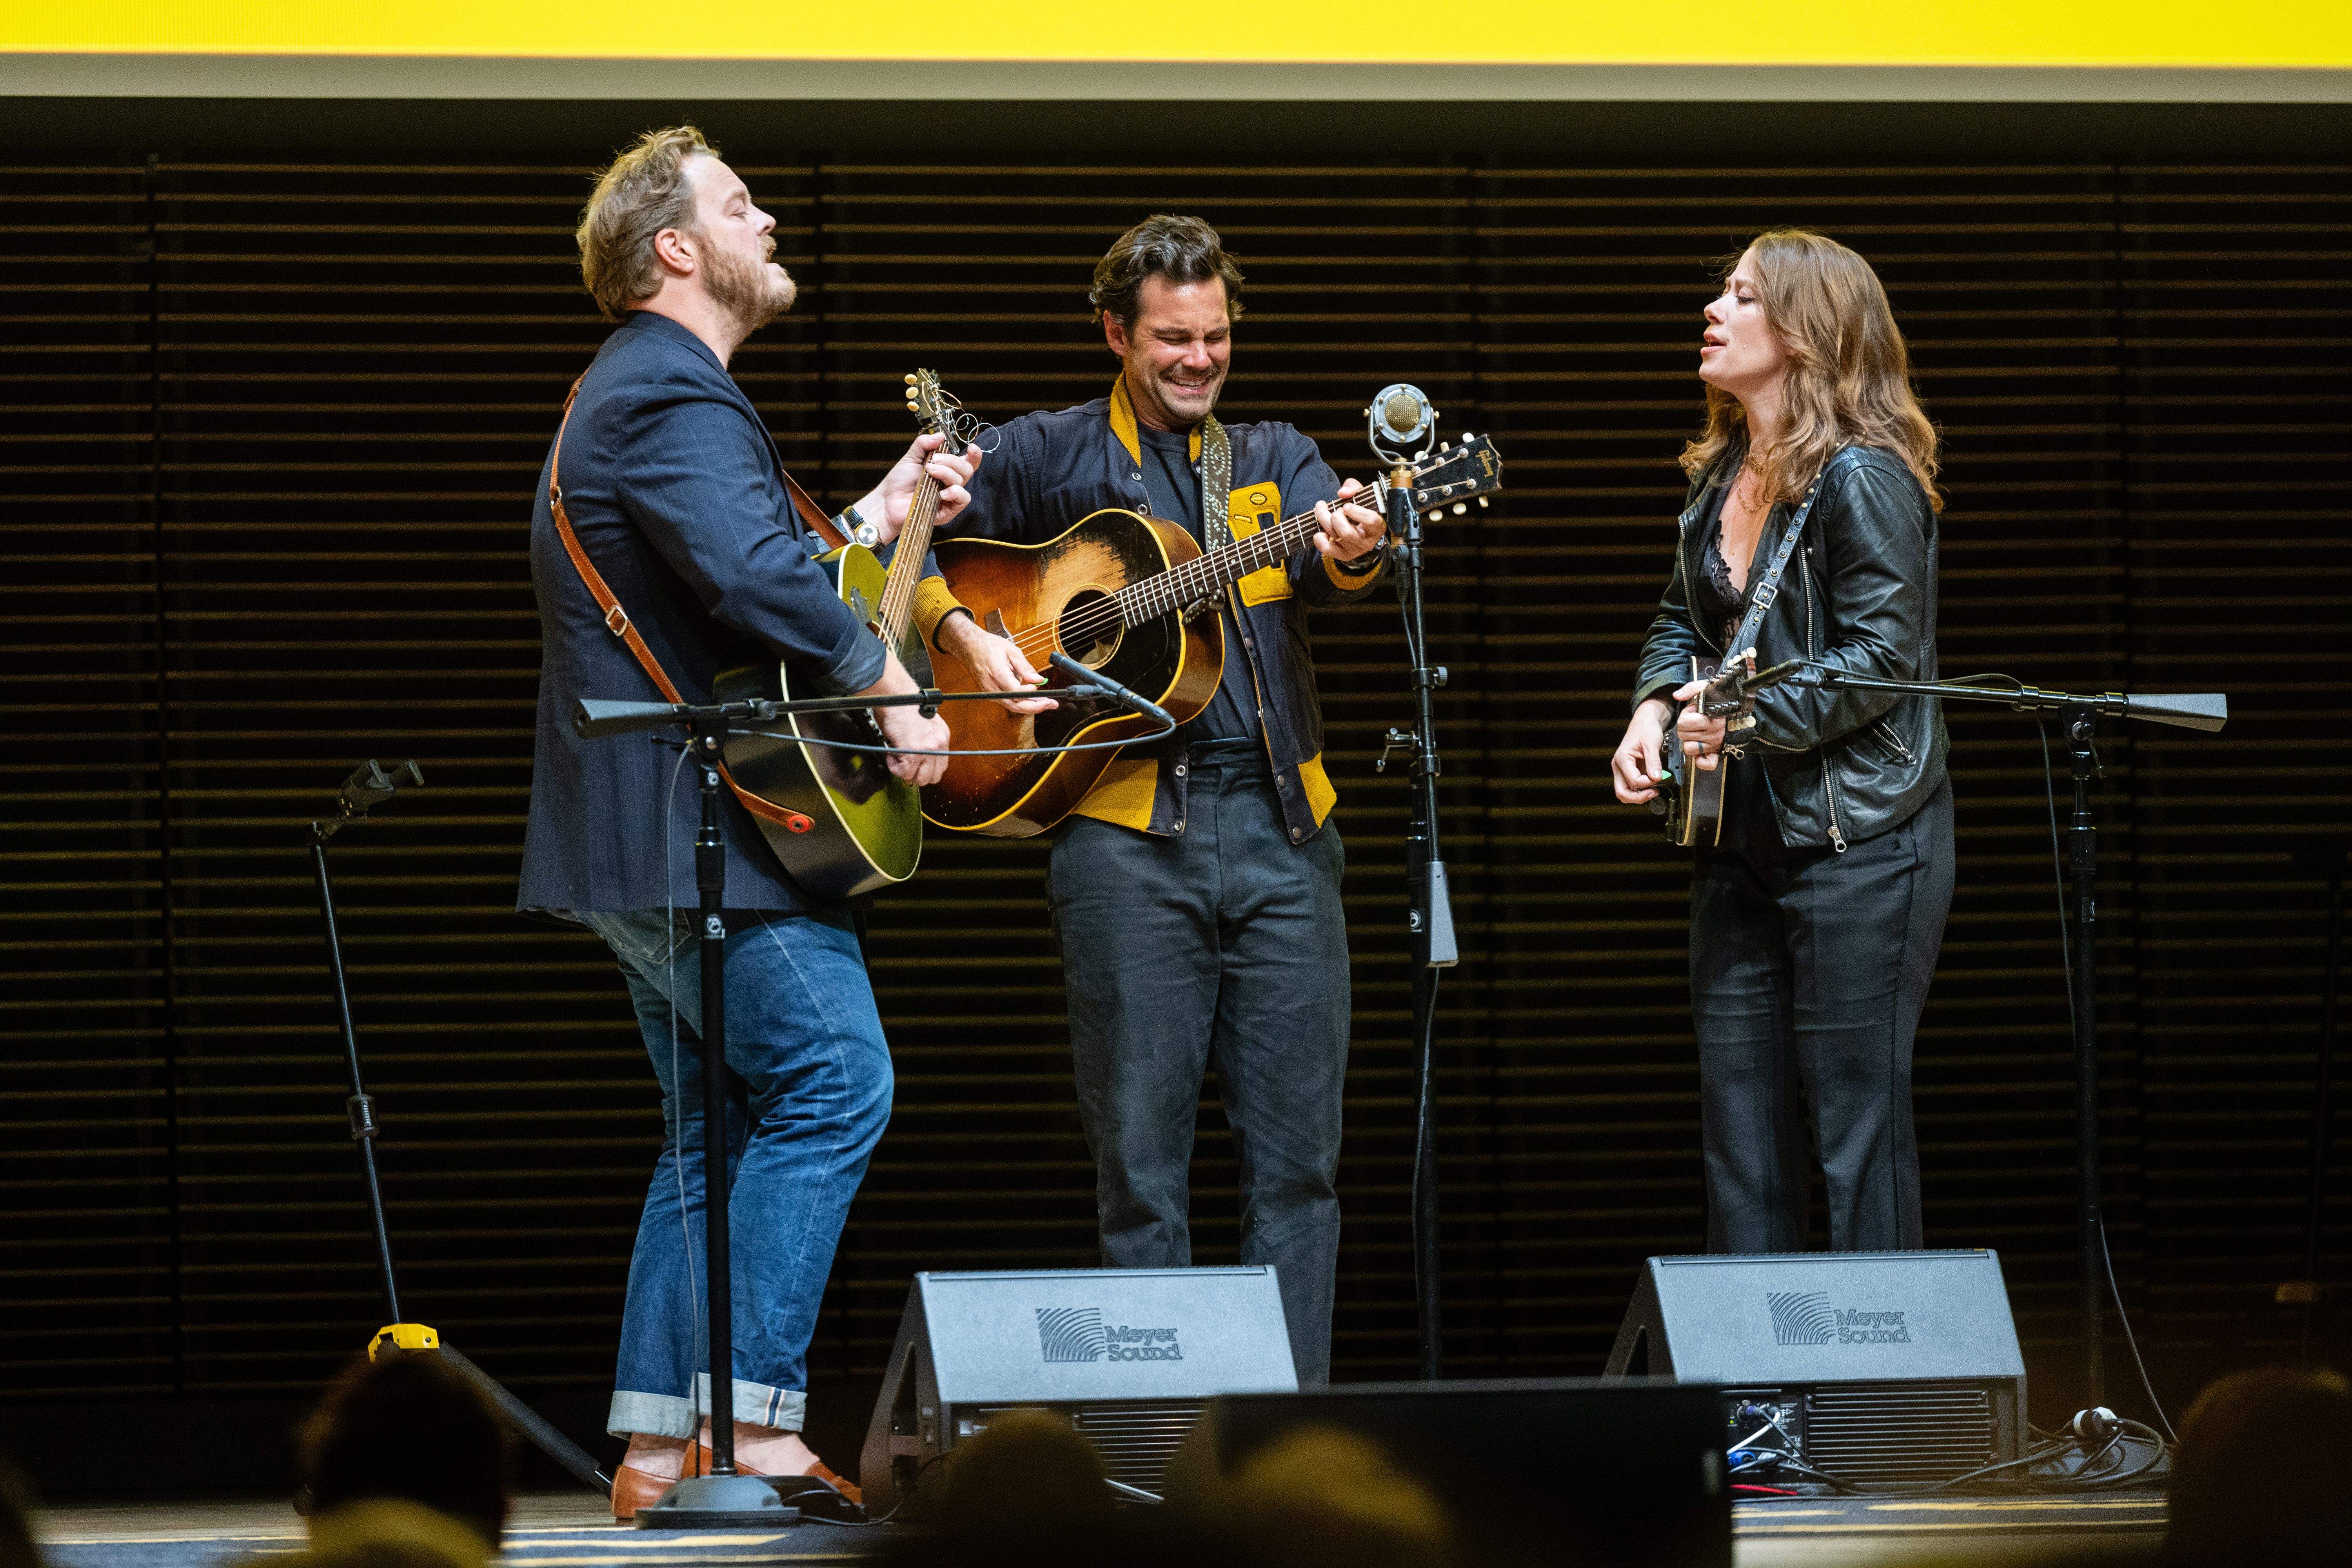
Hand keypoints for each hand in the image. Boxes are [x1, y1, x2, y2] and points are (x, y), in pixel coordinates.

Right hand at [857, 655, 950, 786]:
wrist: (896, 697)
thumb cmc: (904, 706)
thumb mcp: (924, 725)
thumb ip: (926, 742)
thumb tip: (918, 760)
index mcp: (942, 737)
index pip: (941, 766)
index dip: (926, 770)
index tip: (916, 767)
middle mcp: (939, 744)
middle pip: (933, 777)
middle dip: (917, 775)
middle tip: (905, 765)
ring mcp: (927, 749)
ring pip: (920, 778)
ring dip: (906, 772)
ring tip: (897, 758)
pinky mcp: (913, 753)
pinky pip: (904, 772)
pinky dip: (895, 767)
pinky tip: (891, 754)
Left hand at [859, 433, 981, 541]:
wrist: (887, 501)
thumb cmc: (899, 482)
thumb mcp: (910, 457)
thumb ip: (924, 444)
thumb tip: (940, 435)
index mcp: (945, 470)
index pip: (967, 462)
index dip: (974, 455)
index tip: (972, 447)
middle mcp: (950, 483)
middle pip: (966, 469)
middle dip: (952, 461)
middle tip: (933, 461)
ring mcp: (950, 497)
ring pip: (963, 481)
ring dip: (948, 473)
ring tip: (930, 472)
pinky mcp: (948, 511)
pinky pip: (963, 499)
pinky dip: (955, 492)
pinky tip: (941, 492)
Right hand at [936, 613, 1056, 713]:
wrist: (969, 646)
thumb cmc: (989, 646)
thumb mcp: (1012, 651)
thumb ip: (1025, 667)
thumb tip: (1039, 680)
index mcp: (998, 675)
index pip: (1017, 692)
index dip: (1031, 693)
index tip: (1041, 689)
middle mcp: (992, 688)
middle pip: (1016, 705)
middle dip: (1036, 707)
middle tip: (1051, 704)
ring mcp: (990, 693)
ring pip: (1012, 706)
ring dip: (1029, 706)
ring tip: (1045, 702)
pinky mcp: (990, 694)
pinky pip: (1007, 702)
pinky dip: (1020, 702)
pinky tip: (1030, 697)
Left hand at [1311, 479, 1385, 561]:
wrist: (1362, 530)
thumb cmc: (1361, 511)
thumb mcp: (1362, 495)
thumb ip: (1354, 488)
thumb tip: (1342, 493)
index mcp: (1377, 526)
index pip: (1370, 520)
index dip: (1356, 511)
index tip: (1346, 505)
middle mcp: (1368, 541)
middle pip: (1346, 531)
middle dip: (1335, 516)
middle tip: (1335, 509)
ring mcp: (1355, 550)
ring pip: (1335, 536)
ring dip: (1324, 520)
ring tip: (1322, 510)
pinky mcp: (1344, 555)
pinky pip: (1327, 549)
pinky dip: (1320, 538)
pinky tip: (1321, 530)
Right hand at [1612, 698, 1674, 803]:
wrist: (1645, 721)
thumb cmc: (1646, 729)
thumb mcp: (1652, 744)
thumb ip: (1653, 762)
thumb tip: (1656, 778)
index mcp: (1622, 759)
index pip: (1633, 781)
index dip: (1648, 783)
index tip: (1659, 776)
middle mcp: (1618, 766)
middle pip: (1622, 793)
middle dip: (1638, 797)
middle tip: (1654, 793)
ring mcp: (1622, 770)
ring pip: (1625, 792)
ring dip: (1638, 795)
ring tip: (1653, 791)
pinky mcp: (1628, 771)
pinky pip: (1631, 787)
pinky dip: (1640, 790)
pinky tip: (1651, 785)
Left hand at [1673, 679, 1727, 771]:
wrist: (1742, 709)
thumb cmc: (1723, 699)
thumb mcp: (1707, 687)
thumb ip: (1691, 688)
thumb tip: (1676, 696)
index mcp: (1711, 718)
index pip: (1683, 723)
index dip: (1685, 715)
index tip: (1693, 711)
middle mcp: (1714, 734)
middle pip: (1683, 735)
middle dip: (1685, 727)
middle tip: (1695, 721)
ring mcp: (1716, 744)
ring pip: (1689, 749)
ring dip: (1690, 740)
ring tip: (1698, 731)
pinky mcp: (1718, 753)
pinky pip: (1707, 764)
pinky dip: (1701, 760)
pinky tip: (1699, 751)